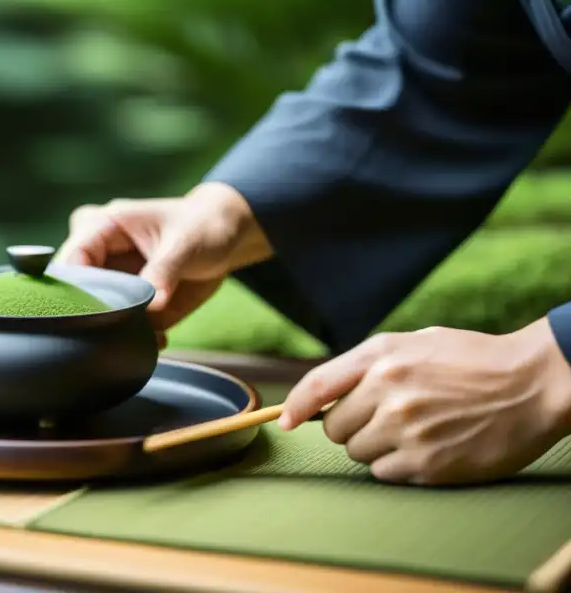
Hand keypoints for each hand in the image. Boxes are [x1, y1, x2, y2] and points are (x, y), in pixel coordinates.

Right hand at [55, 182, 272, 344]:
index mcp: (99, 227)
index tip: (93, 314)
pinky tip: (159, 338)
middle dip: (95, 316)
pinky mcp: (129, 305)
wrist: (225, 237)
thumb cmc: (201, 226)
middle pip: (75, 293)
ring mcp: (111, 283)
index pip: (70, 261)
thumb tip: (152, 304)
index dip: (74, 289)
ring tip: (148, 334)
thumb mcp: (184, 242)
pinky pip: (122, 328)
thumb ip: (164, 271)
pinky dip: (138, 338)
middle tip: (121, 331)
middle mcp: (98, 257)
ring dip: (117, 332)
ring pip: (96, 315)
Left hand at [280, 320, 570, 485]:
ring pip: (359, 453)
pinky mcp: (428, 463)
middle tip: (385, 418)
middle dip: (352, 426)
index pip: (317, 386)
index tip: (285, 422)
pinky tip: (426, 448)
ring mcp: (407, 431)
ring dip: (376, 447)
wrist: (531, 382)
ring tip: (412, 430)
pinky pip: (386, 473)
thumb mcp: (412, 343)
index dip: (295, 407)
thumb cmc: (470, 359)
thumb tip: (322, 396)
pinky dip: (398, 466)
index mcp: (381, 358)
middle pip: (336, 429)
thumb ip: (365, 365)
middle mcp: (388, 393)